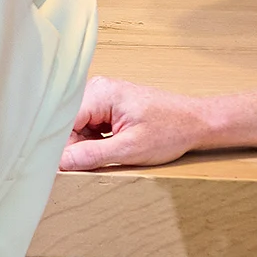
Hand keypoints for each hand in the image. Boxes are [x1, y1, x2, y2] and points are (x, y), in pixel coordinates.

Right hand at [60, 76, 220, 171]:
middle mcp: (98, 89)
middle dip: (75, 146)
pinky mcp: (108, 106)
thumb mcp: (130, 149)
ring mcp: (102, 96)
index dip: (61, 146)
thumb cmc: (170, 130)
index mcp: (101, 93)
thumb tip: (61, 163)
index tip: (63, 168)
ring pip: (76, 127)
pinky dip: (94, 141)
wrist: (195, 122)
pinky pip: (87, 126)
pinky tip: (111, 147)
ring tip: (111, 151)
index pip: (63, 121)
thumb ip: (92, 155)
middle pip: (67, 123)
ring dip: (85, 144)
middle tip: (95, 162)